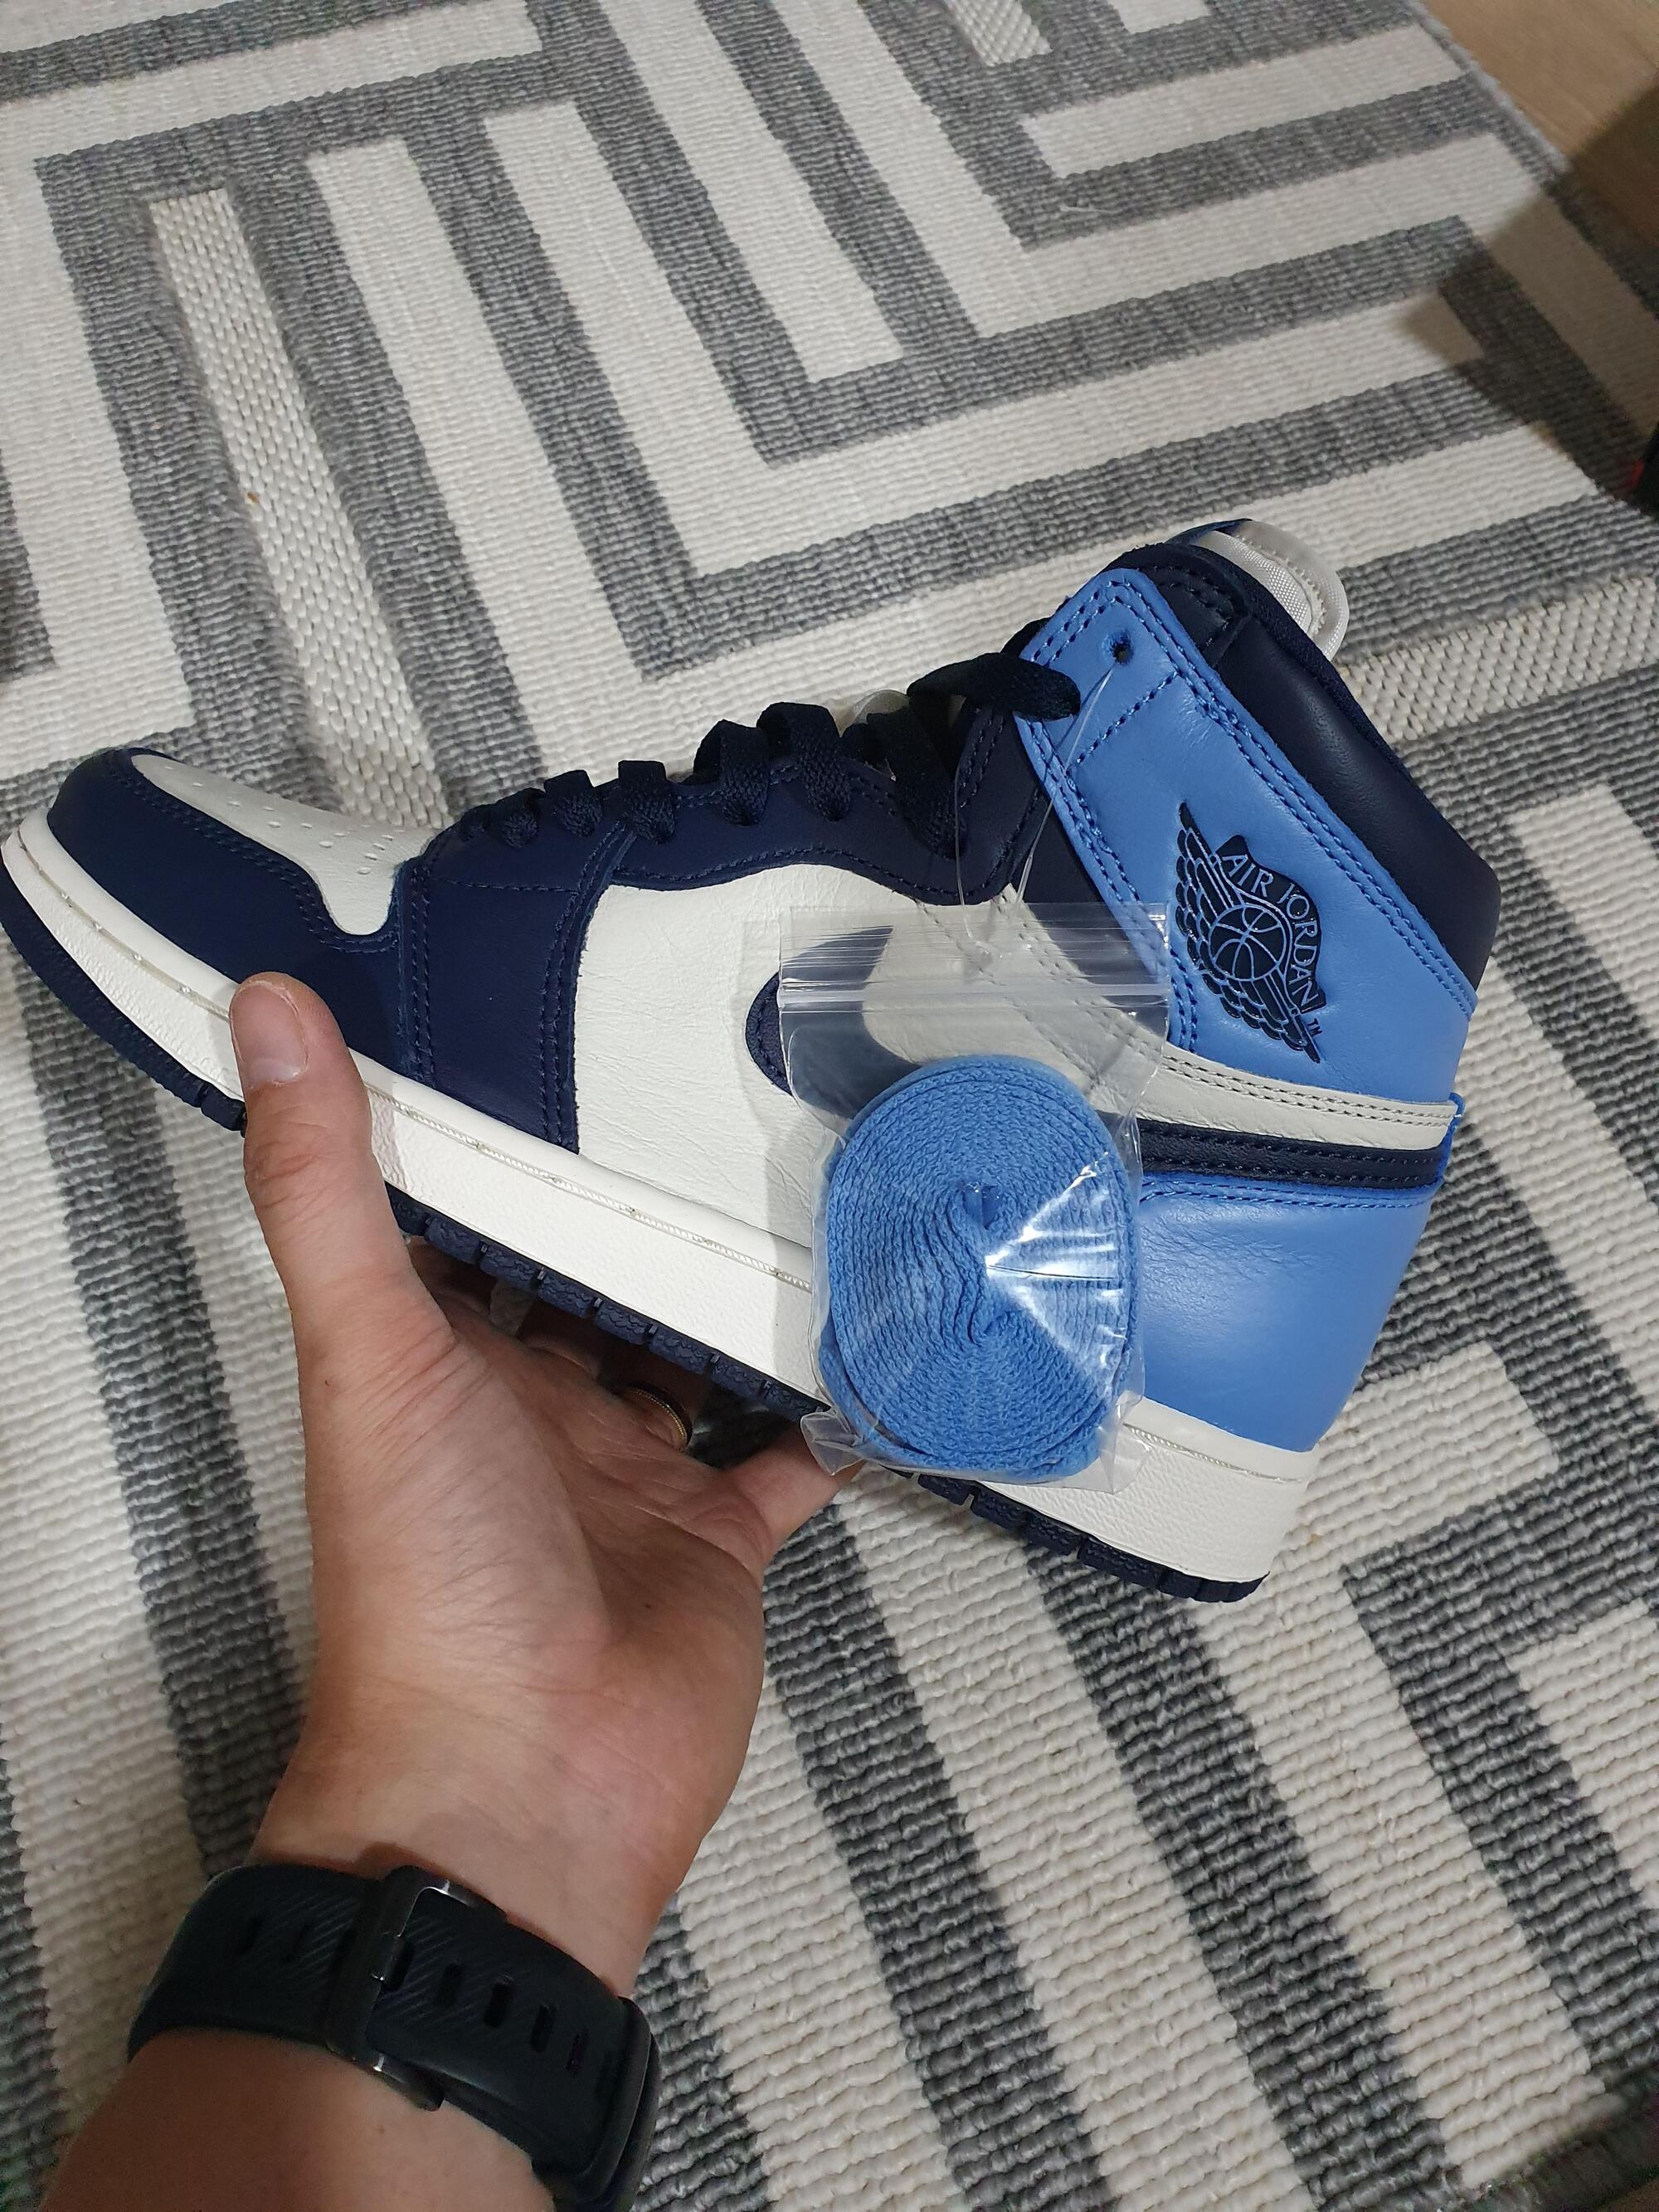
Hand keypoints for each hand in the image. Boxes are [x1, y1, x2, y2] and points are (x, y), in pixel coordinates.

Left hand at [232, 972, 843, 1992]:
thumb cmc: (427, 1576)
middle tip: (719, 1085)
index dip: (500, 1138)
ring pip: (693, 1357)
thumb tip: (267, 1008)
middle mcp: (534, 1411)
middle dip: (644, 1206)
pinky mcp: (720, 1538)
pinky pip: (790, 1457)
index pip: (469, 1225)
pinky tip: (878, 1328)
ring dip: (738, 1290)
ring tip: (810, 1176)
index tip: (554, 1026)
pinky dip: (829, 1406)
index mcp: (444, 1362)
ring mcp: (633, 1476)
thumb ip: (324, 1187)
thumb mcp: (370, 1352)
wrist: (526, 1782)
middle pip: (595, 1285)